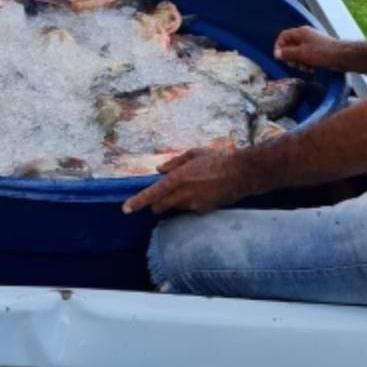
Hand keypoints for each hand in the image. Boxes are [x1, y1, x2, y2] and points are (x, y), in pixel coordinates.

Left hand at [123, 146, 243, 215]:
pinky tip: (202, 192)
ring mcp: (193, 205)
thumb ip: (174, 163)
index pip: (152, 194)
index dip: (137, 202)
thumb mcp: (193, 154)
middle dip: (156, 203)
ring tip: (191, 186)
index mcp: (177, 178)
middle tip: (161, 193)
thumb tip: (159, 170)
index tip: (126, 209)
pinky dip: (189, 202)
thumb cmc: (216, 159)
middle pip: (160, 205)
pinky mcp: (203, 211)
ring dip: (175, 200)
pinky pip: (189, 209)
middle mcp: (183, 194)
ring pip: (175, 207)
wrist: (240, 174)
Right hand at [274, 27, 341, 72]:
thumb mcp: (302, 54)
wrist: (342, 57)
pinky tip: (312, 69)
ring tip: (305, 68)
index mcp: (301, 32)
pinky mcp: (319, 52)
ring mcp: (313, 44)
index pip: (284, 36)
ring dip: (300, 62)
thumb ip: (288, 53)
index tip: (279, 57)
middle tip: (294, 64)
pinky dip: (307, 64)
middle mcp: (306, 36)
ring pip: (299, 53)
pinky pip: (307, 57)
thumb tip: (277, 54)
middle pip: (291, 45)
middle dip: (291, 57)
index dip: (279, 46)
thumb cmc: (322, 53)